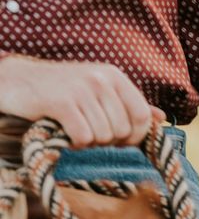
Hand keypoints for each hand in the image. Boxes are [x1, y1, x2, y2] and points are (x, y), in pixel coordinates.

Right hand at [0, 56, 160, 146]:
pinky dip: (74, 143)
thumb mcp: (99, 91)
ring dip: (88, 142)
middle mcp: (100, 78)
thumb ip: (130, 104)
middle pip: (122, 131)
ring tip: (74, 129)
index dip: (135, 137)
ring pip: (103, 137)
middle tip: (88, 132)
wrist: (18, 81)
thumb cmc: (62, 90)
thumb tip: (161, 118)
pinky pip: (83, 137)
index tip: (120, 141)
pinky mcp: (62, 102)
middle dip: (107, 141)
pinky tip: (64, 132)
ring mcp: (81, 89)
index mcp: (114, 76)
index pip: (142, 116)